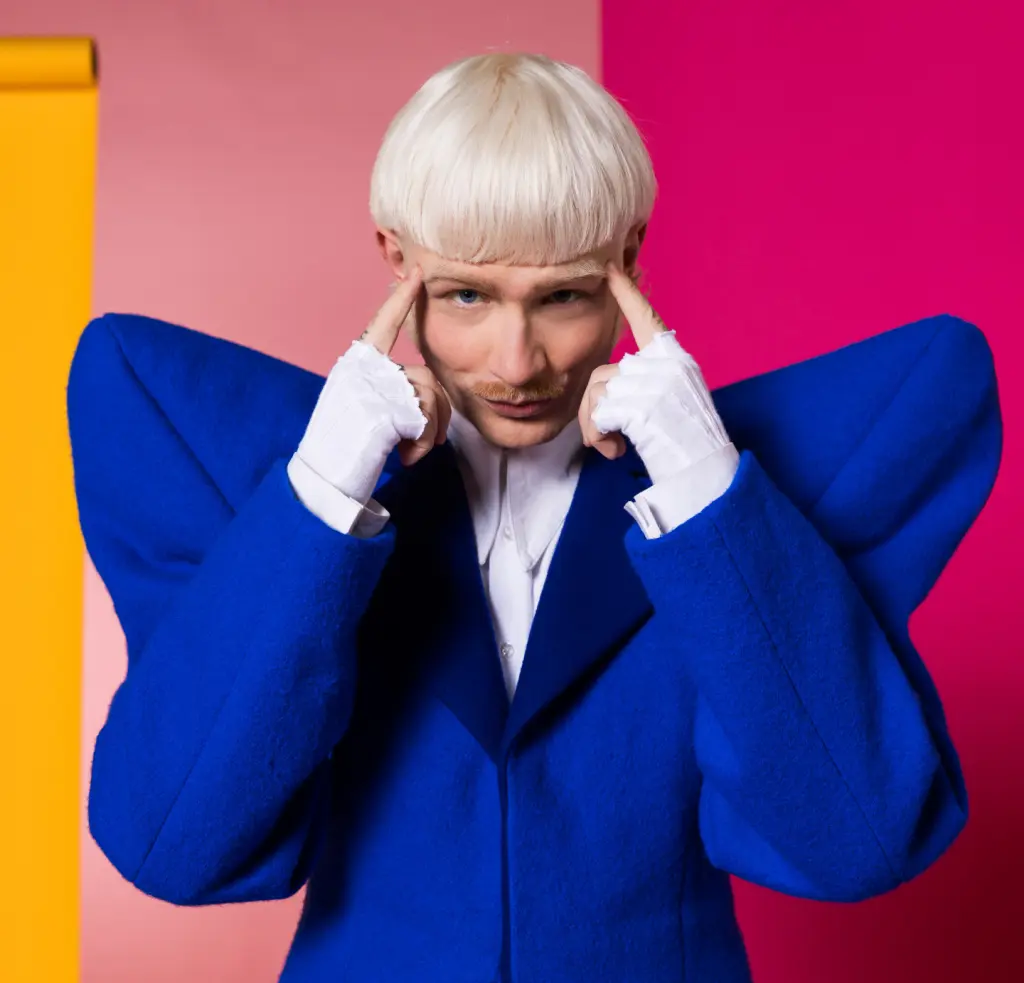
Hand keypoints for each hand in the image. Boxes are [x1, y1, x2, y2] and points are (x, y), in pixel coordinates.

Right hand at [292, 266, 451, 507]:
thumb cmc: (343, 449)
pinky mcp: (388, 409)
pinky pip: (427, 422)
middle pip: (427, 379)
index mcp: (355, 364)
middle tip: (426, 446)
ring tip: (406, 455)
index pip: (383, 324)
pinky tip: (403, 459)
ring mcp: (375, 387)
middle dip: (437, 415)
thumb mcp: (361, 408)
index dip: (401, 301)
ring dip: (430, 435)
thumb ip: (386, 391)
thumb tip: (425, 396)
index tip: (418, 275)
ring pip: (432, 400)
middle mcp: (364, 369)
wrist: (323, 480)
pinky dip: (423, 446)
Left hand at [579, 261, 731, 480]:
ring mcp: (656, 383)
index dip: (627, 295)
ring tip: (616, 447)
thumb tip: (604, 390)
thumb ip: (644, 383)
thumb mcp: (669, 400)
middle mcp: (667, 364)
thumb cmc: (684, 444)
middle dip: (594, 411)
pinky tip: (617, 451)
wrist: (703, 473)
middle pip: (602, 375)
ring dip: (595, 428)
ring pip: (596, 396)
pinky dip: (599, 438)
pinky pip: (599, 415)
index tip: (611, 269)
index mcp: (675, 359)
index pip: (647, 319)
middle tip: (609, 439)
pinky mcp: (643, 406)